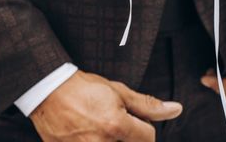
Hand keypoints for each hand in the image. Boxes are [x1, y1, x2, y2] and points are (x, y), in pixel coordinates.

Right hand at [30, 71, 181, 140]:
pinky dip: (98, 141)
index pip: (148, 139)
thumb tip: (176, 109)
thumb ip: (148, 105)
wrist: (49, 92)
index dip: (145, 129)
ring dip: (114, 140)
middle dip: (129, 137)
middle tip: (115, 126)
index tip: (135, 123)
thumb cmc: (85, 89)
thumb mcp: (119, 92)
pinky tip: (91, 134)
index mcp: (116, 126)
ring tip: (102, 128)